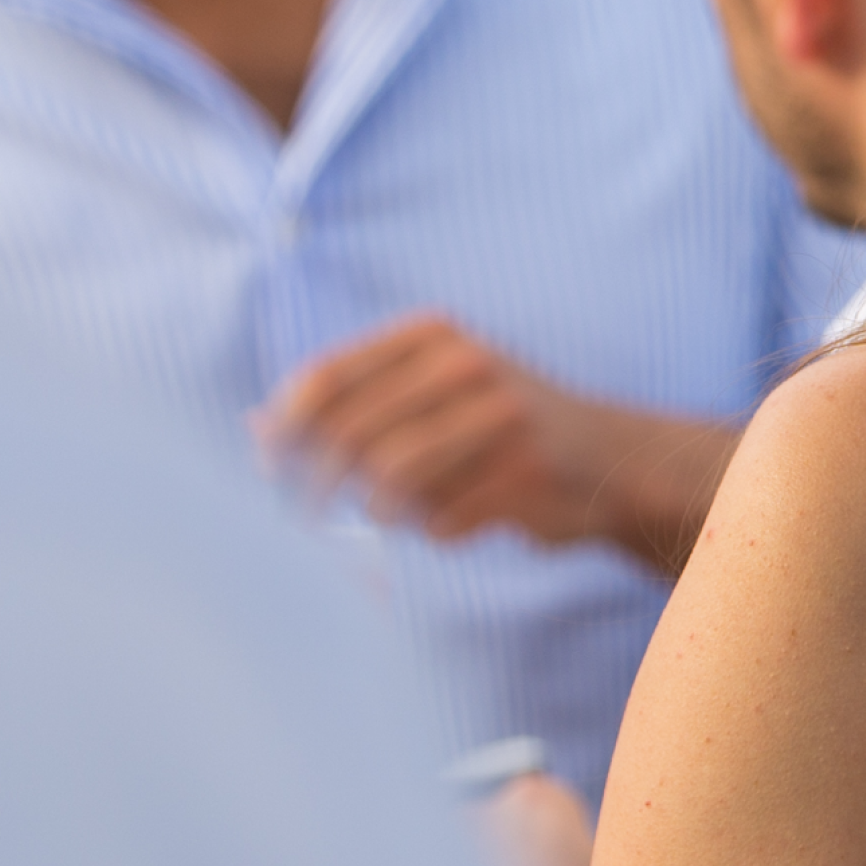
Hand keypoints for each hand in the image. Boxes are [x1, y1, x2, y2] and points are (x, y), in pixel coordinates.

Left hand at [258, 315, 731, 569]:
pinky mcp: (525, 471)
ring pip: (393, 483)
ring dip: (384, 513)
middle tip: (306, 518)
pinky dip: (440, 529)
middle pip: (351, 436)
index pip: (327, 380)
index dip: (284, 431)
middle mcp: (466, 364)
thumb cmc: (500, 428)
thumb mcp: (428, 393)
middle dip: (316, 487)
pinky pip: (444, 519)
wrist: (612, 459)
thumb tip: (254, 431)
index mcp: (433, 336)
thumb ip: (349, 405)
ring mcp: (500, 417)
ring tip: (399, 516)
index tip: (268, 471)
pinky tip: (464, 519)